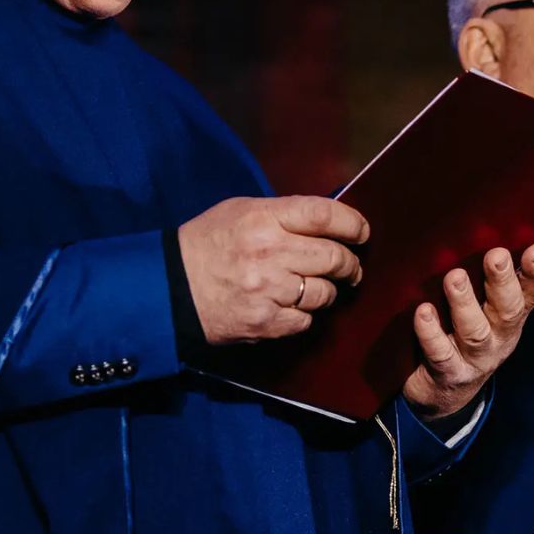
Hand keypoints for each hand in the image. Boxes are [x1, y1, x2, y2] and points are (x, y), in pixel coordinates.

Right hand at [178, 195, 366, 343]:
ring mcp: (269, 291)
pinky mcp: (266, 323)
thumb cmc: (207, 243)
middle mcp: (270, 253)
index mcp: (263, 218)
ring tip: (314, 286)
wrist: (172, 287)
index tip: (361, 232)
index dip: (353, 223)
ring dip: (327, 290)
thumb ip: (282, 213)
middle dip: (349, 263)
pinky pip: (306, 320)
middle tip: (349, 266)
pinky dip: (304, 314)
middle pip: (334, 257)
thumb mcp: (240, 211)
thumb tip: (326, 223)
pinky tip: (290, 305)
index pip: (324, 215)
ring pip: (324, 293)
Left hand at [402, 243, 533, 418]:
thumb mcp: (485, 305)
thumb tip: (522, 229)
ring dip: (465, 302)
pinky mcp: (447, 373)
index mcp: (510, 315)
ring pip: (474, 331)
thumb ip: (498, 274)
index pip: (532, 293)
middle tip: (496, 255)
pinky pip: (440, 353)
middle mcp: (499, 337)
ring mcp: (474, 358)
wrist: (443, 392)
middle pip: (507, 310)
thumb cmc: (462, 331)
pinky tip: (423, 312)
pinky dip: (431, 332)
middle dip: (502, 282)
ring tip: (454, 277)